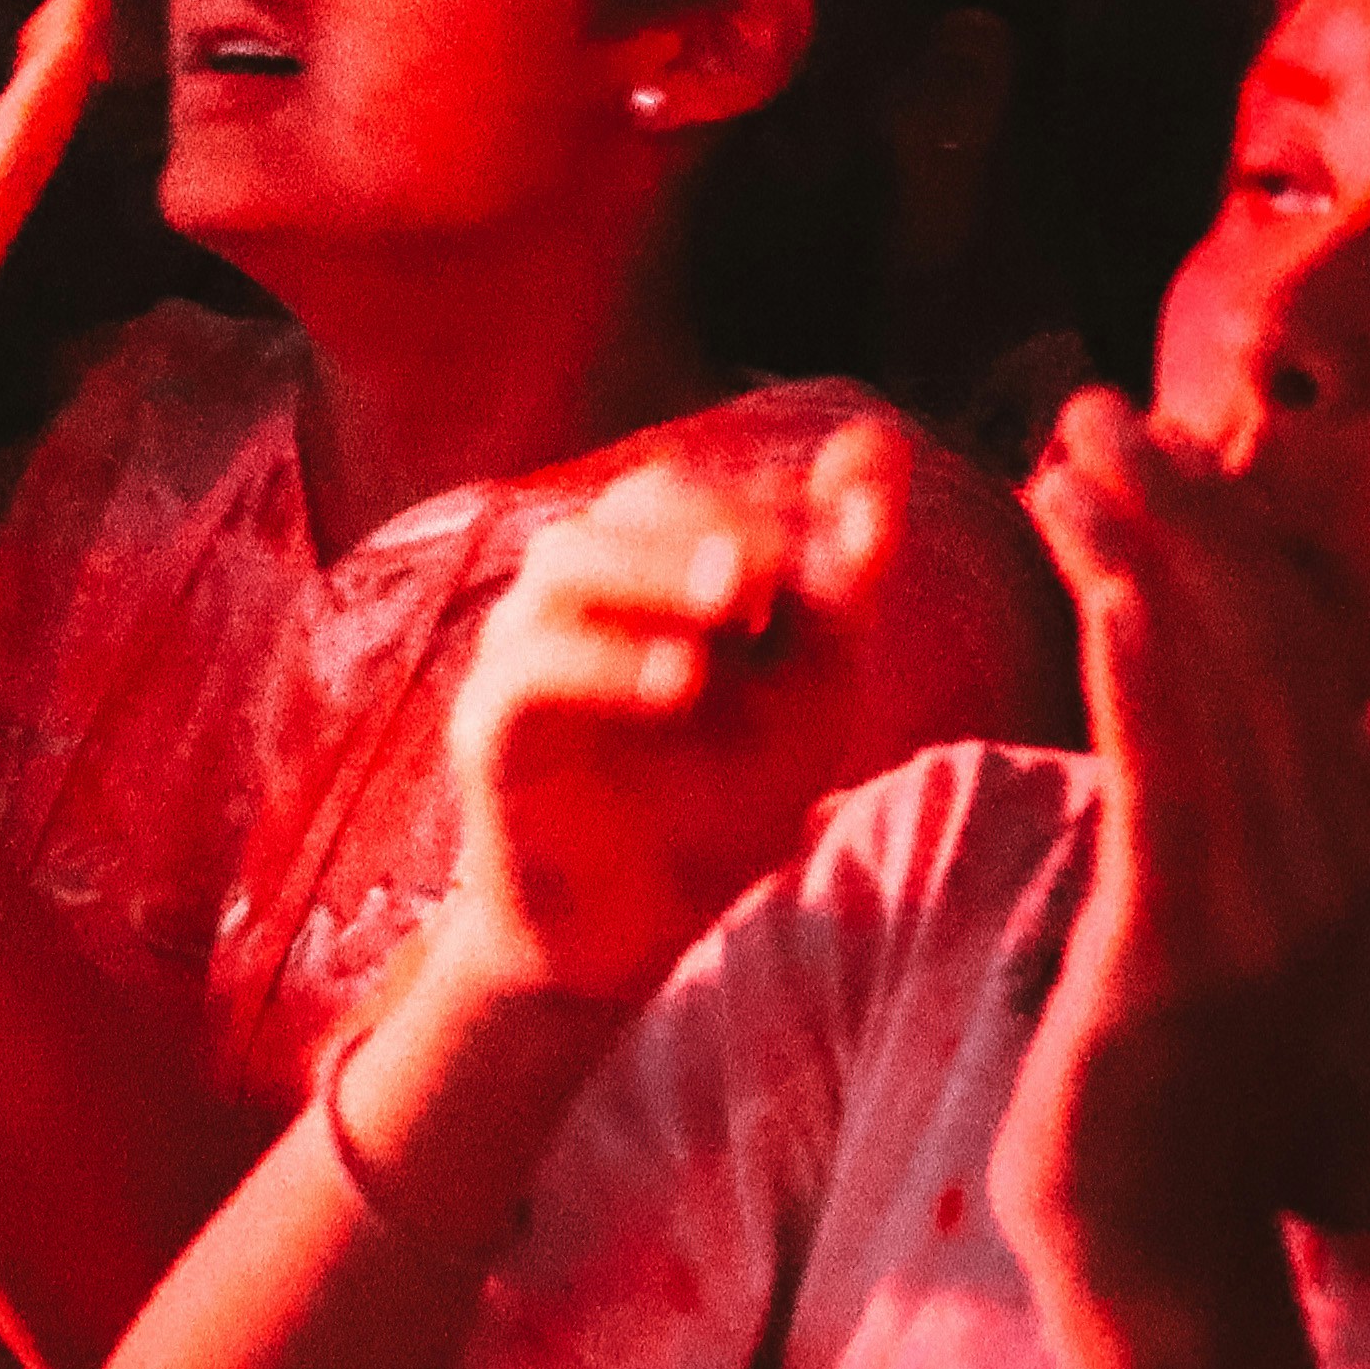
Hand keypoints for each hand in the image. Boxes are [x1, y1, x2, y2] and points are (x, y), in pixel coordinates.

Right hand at [439, 412, 1031, 1009]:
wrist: (639, 934)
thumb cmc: (722, 798)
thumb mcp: (809, 686)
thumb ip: (841, 570)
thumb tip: (881, 434)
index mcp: (637, 567)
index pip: (693, 490)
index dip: (769, 499)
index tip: (853, 539)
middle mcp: (568, 592)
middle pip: (628, 508)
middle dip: (717, 520)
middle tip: (791, 558)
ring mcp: (517, 655)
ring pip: (566, 566)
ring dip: (659, 569)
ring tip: (740, 595)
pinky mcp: (488, 734)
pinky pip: (531, 676)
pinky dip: (606, 665)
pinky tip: (682, 680)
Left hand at [988, 395, 1369, 1368]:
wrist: (1151, 1224)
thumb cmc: (1207, 1056)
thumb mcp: (1292, 904)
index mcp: (1357, 841)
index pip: (1305, 649)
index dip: (1232, 530)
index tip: (1152, 428)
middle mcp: (1332, 867)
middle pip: (1265, 652)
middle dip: (1184, 515)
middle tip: (1095, 402)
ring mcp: (1267, 916)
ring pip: (1219, 699)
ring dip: (1148, 561)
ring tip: (1080, 453)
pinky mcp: (1186, 958)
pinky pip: (1177, 793)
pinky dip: (1150, 681)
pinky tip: (1115, 586)